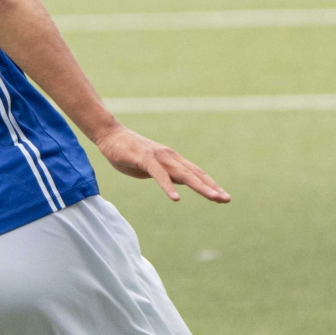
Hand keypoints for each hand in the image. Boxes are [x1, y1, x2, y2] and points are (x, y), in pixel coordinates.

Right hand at [93, 125, 228, 202]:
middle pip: (195, 174)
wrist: (110, 135)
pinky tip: (175, 198)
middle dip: (212, 187)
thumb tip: (179, 182)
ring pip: (183, 174)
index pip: (196, 173)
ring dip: (199, 187)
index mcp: (172, 160)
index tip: (223, 197)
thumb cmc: (128, 153)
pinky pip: (159, 175)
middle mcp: (170, 157)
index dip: (210, 185)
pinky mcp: (145, 159)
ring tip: (212, 197)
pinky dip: (168, 186)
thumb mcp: (150, 168)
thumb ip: (165, 174)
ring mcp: (158, 157)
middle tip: (226, 199)